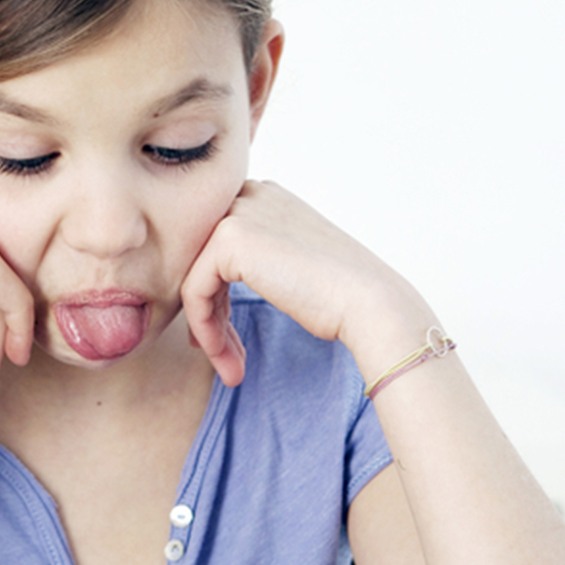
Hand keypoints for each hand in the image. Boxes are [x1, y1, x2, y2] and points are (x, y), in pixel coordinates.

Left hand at [180, 181, 428, 386]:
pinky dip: (204, 330)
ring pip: (195, 280)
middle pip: (202, 263)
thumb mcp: (292, 266)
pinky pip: (194, 291)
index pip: (218, 249)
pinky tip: (225, 359)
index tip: (229, 340)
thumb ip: (257, 263)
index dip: (218, 298)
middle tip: (228, 359)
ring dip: (208, 332)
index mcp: (267, 197)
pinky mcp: (228, 239)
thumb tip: (213, 291)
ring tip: (230, 369)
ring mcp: (239, 213)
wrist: (370, 303)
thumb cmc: (342, 296)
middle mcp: (250, 195)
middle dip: (211, 316)